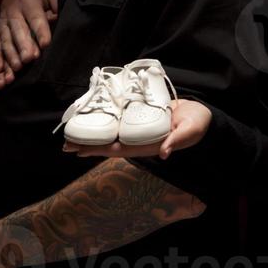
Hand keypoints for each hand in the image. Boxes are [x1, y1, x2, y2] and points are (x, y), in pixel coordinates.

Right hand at [0, 0, 60, 98]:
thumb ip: (58, 3)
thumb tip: (59, 17)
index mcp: (28, 0)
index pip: (35, 17)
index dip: (41, 31)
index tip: (45, 44)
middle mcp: (13, 11)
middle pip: (18, 30)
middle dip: (23, 45)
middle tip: (29, 59)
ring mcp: (3, 22)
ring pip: (5, 40)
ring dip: (10, 55)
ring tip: (17, 68)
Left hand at [63, 98, 212, 158]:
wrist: (202, 114)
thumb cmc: (198, 124)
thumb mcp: (190, 131)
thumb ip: (177, 140)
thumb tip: (164, 153)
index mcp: (149, 145)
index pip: (119, 149)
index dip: (99, 150)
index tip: (80, 152)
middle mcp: (140, 139)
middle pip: (109, 143)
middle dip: (88, 145)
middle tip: (65, 146)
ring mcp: (139, 129)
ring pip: (111, 132)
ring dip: (92, 134)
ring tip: (72, 135)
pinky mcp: (140, 117)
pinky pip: (119, 120)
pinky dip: (104, 120)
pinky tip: (92, 118)